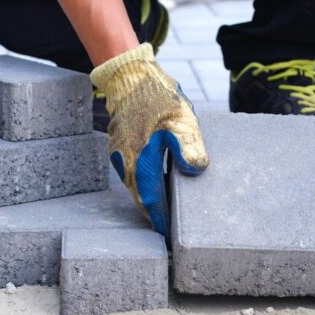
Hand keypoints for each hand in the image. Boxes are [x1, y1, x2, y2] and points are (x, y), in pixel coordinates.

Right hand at [91, 43, 209, 233]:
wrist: (130, 76)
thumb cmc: (158, 97)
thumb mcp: (181, 119)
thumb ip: (188, 147)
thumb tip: (195, 171)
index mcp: (142, 163)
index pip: (152, 203)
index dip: (161, 222)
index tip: (169, 238)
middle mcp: (127, 163)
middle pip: (141, 198)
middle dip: (154, 214)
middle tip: (168, 229)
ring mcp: (120, 154)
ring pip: (135, 185)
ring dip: (148, 198)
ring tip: (164, 209)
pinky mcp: (119, 145)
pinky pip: (131, 171)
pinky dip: (143, 182)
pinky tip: (155, 180)